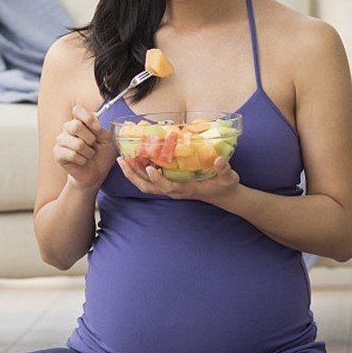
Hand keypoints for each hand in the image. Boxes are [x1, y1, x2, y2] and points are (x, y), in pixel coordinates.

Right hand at [53, 104, 116, 189]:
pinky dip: (82, 160)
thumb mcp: (108, 140)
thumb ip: (102, 130)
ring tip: (89, 155)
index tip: (97, 129)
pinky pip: (72, 155)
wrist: (95, 173)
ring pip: (76, 144)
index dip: (88, 118)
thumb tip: (95, 124)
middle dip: (90, 139)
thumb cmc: (102, 155)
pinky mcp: (58, 153)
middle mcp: (68, 128)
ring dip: (88, 152)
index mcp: (80, 121)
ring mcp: (61, 140)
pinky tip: (82, 161)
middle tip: (93, 145)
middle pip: (75, 126)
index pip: (77, 110)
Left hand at [117, 155, 240, 203]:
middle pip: (148, 188)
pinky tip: (135, 158)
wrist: (223, 194)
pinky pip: (150, 180)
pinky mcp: (169, 183)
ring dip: (133, 173)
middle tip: (122, 160)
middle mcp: (174, 191)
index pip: (168, 187)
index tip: (150, 168)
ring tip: (122, 158)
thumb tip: (219, 160)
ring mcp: (170, 188)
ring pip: (146, 185)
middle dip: (134, 176)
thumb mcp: (229, 177)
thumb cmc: (225, 185)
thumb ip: (224, 169)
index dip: (158, 180)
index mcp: (186, 190)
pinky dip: (140, 170)